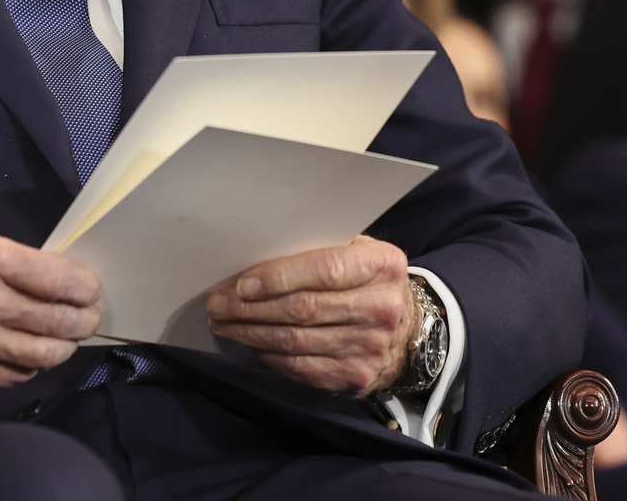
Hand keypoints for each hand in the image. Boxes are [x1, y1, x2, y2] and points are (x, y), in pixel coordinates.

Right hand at [0, 225, 100, 387]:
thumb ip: (10, 257)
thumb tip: (57, 275)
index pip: (58, 279)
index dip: (86, 287)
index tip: (92, 289)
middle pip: (58, 321)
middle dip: (85, 320)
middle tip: (89, 316)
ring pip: (43, 355)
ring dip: (64, 346)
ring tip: (66, 336)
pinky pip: (15, 375)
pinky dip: (31, 365)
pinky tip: (30, 351)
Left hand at [205, 235, 416, 397]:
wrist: (408, 332)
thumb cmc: (369, 281)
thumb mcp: (360, 252)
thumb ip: (322, 250)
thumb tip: (258, 257)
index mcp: (382, 266)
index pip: (326, 270)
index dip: (280, 277)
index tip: (243, 283)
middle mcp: (380, 308)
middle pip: (303, 309)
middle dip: (251, 307)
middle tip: (217, 303)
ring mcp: (368, 347)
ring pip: (295, 341)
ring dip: (250, 333)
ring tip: (223, 323)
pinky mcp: (354, 377)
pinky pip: (300, 368)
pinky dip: (268, 356)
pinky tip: (250, 344)